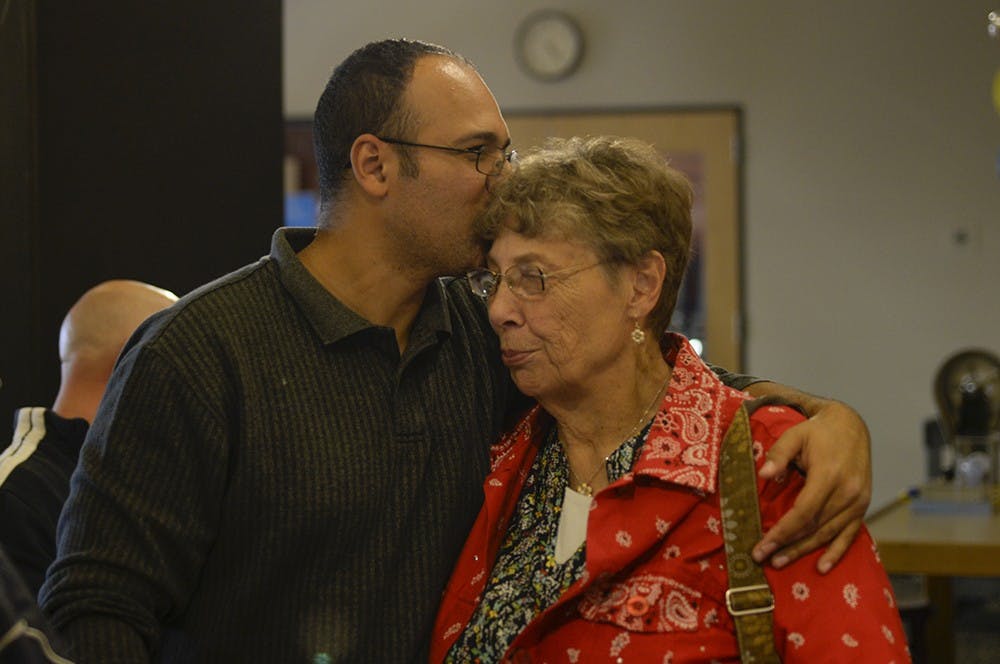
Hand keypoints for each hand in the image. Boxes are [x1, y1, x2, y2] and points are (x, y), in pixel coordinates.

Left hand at [747, 391, 871, 572]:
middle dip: (787, 545)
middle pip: (814, 527)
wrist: (851, 426)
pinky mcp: (862, 506)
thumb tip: (764, 475)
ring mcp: (858, 502)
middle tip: (763, 559)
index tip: (762, 545)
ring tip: (780, 561)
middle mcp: (847, 492)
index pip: (803, 513)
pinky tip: (823, 567)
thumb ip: (778, 454)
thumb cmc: (818, 432)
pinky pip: (850, 534)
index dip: (782, 532)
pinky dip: (836, 552)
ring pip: (828, 533)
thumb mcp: (794, 435)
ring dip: (805, 550)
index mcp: (829, 476)